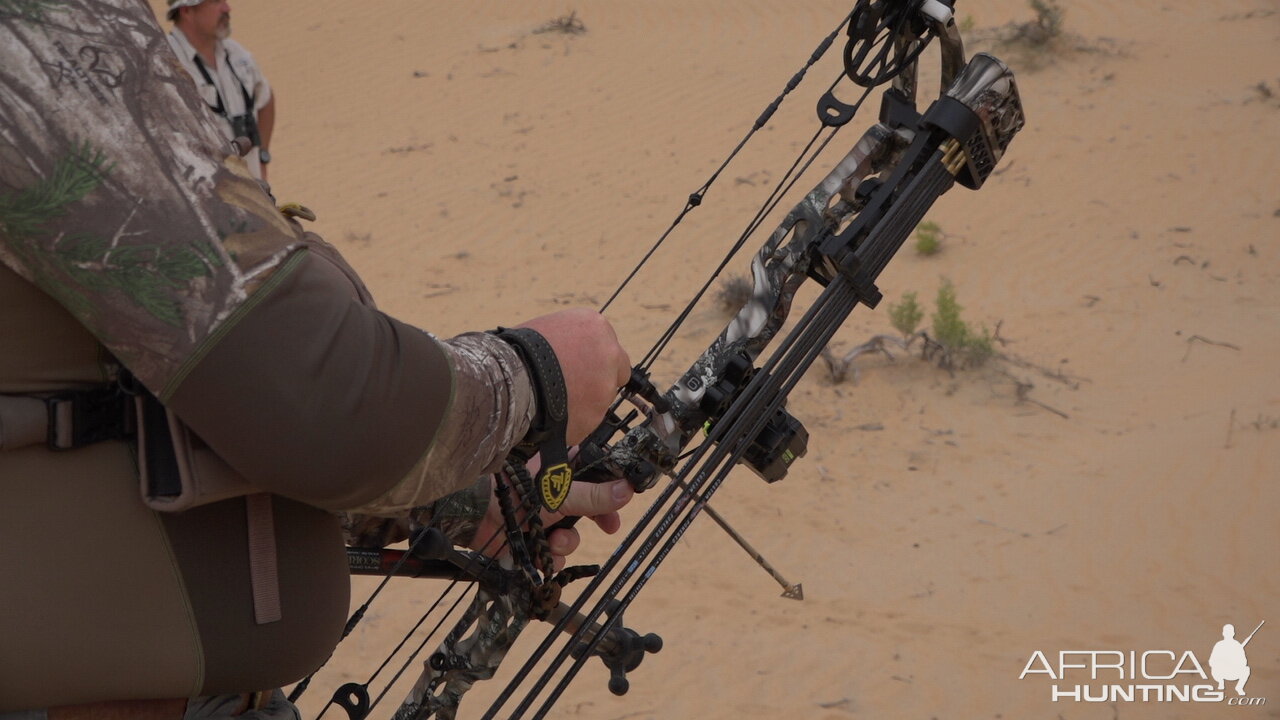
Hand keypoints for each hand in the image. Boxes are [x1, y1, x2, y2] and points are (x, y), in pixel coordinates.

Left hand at [470, 463, 633, 571]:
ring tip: (553, 542)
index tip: (625, 497)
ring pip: (572, 535)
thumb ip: (593, 496)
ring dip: (567, 543)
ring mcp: (544, 519)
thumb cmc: (514, 496)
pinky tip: (542, 557)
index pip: (595, 477)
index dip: (611, 488)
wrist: (475, 521)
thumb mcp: (558, 494)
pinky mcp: (533, 542)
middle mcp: (554, 495)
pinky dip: (551, 559)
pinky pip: (555, 556)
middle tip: (610, 527)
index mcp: (561, 473)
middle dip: (596, 521)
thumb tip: (628, 491)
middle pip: (589, 509)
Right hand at [515, 308, 629, 444]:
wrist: (510, 380)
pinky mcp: (596, 415)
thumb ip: (569, 339)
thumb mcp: (547, 328)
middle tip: (577, 386)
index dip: (594, 358)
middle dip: (600, 379)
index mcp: (595, 326)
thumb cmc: (518, 352)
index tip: (581, 366)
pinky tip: (554, 414)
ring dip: (586, 401)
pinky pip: (589, 419)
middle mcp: (608, 353)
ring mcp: (605, 386)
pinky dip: (575, 420)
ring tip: (555, 400)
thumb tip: (570, 351)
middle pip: (617, 372)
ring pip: (602, 398)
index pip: (609, 345)